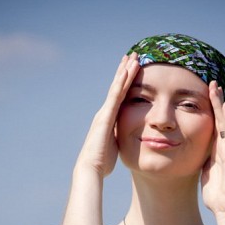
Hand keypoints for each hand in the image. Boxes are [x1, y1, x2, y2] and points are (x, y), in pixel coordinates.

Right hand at [76, 53, 139, 177]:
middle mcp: (105, 113)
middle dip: (125, 71)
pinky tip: (127, 70)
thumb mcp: (114, 146)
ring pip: (117, 87)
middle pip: (117, 88)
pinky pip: (115, 96)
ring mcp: (105, 113)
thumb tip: (125, 139)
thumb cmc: (102, 162)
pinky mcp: (106, 116)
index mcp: (108, 120)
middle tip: (132, 55)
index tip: (131, 70)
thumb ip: (118, 138)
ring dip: (125, 71)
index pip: (119, 97)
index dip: (125, 83)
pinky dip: (121, 82)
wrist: (91, 168)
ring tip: (133, 56)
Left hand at [201, 81, 224, 218]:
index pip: (212, 125)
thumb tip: (193, 154)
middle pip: (220, 119)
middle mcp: (224, 147)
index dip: (209, 110)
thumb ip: (202, 161)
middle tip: (211, 81)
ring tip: (216, 86)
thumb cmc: (216, 194)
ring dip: (221, 104)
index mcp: (216, 150)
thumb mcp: (204, 173)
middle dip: (215, 101)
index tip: (203, 94)